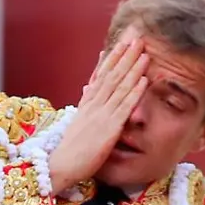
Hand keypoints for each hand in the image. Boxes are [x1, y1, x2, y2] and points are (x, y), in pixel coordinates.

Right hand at [46, 28, 148, 194]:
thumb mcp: (78, 121)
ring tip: (143, 52)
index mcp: (87, 103)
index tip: (123, 42)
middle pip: (111, 74)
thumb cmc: (70, 149)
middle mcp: (93, 105)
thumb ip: (86, 103)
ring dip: (132, 68)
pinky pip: (124, 107)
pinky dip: (135, 92)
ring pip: (119, 86)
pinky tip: (144, 79)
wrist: (59, 166)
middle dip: (124, 55)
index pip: (101, 74)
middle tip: (137, 37)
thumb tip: (89, 85)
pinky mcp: (109, 129)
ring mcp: (101, 115)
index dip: (113, 57)